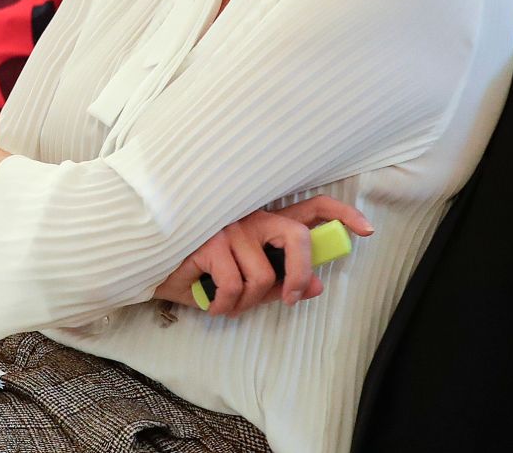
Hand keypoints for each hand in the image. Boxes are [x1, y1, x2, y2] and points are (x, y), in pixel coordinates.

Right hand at [153, 196, 373, 316]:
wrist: (146, 264)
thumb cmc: (196, 270)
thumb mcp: (242, 281)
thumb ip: (279, 281)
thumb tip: (316, 287)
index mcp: (262, 221)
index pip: (310, 206)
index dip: (342, 216)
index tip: (366, 230)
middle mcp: (249, 216)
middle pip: (297, 237)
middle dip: (300, 275)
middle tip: (289, 298)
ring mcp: (229, 226)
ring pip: (264, 276)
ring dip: (247, 302)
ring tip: (227, 301)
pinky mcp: (209, 240)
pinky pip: (234, 286)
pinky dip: (225, 306)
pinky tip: (212, 302)